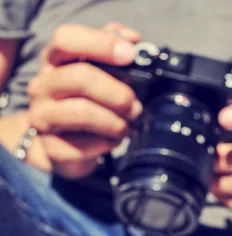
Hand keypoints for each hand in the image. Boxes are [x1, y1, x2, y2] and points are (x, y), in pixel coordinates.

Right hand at [27, 23, 141, 177]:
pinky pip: (83, 145)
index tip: (130, 55)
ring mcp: (43, 117)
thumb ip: (111, 49)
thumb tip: (131, 38)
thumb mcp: (94, 72)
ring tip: (127, 126)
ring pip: (82, 113)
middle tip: (135, 106)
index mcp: (53, 61)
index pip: (67, 40)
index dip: (100, 44)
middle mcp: (42, 86)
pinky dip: (107, 143)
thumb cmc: (80, 102)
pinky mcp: (51, 147)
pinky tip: (114, 140)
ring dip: (114, 121)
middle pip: (80, 77)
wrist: (57, 144)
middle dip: (116, 93)